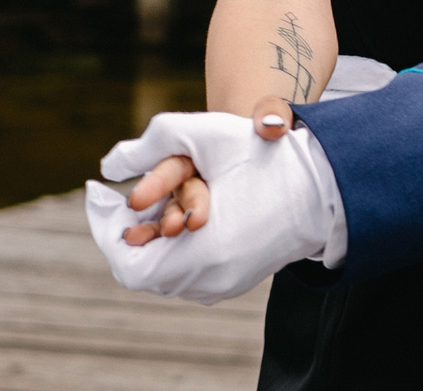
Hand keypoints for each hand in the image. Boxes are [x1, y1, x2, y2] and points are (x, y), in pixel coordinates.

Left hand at [86, 110, 342, 304]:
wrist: (322, 180)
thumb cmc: (262, 153)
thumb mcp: (200, 136)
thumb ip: (144, 146)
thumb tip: (107, 167)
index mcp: (196, 252)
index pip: (126, 261)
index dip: (105, 228)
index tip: (100, 196)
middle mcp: (208, 280)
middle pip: (143, 272)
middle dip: (127, 235)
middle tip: (121, 204)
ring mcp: (224, 285)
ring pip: (165, 277)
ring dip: (151, 246)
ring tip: (145, 210)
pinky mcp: (238, 282)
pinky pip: (189, 277)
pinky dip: (175, 254)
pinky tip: (176, 223)